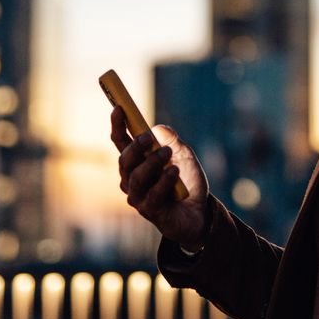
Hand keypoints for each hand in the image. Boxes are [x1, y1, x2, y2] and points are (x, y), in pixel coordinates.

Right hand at [110, 106, 210, 247]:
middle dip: (135, 146)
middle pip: (124, 160)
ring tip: (168, 154)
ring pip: (135, 177)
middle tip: (148, 137)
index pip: (121, 142)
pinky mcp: (150, 211)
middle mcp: (132, 179)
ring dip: (151, 163)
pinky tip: (175, 172)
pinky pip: (152, 194)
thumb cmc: (187, 182)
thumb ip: (171, 141)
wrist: (200, 211)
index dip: (118, 125)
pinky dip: (164, 180)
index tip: (119, 108)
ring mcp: (138, 196)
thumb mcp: (184, 155)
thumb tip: (157, 129)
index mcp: (136, 162)